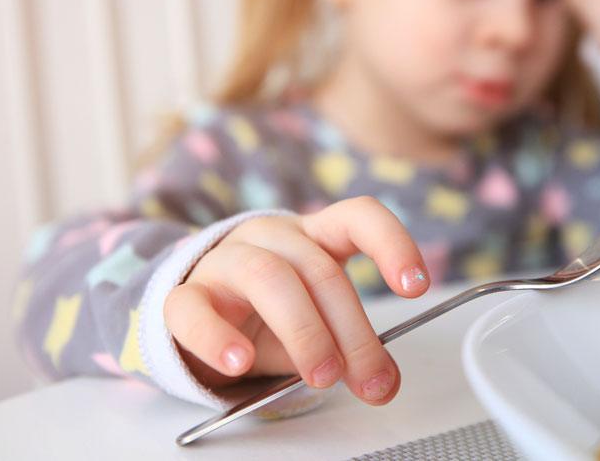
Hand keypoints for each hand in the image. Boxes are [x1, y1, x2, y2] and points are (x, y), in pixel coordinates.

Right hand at [163, 196, 430, 405]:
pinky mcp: (183, 295)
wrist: (199, 317)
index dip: (391, 244)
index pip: (358, 218)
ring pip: (268, 278)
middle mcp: (271, 238)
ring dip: (303, 331)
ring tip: (321, 376)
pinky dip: (218, 338)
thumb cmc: (268, 315)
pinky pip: (194, 309)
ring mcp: (224, 261)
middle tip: (368, 378)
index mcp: (314, 236)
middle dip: (352, 330)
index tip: (416, 286)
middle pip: (319, 269)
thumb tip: (384, 381)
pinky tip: (239, 362)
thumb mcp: (318, 325)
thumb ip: (349, 346)